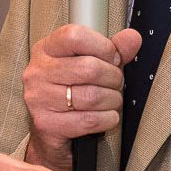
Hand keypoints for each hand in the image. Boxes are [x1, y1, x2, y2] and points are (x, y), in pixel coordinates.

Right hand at [21, 25, 141, 170]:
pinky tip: (107, 117)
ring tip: (111, 101)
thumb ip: (112, 50)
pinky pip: (90, 120)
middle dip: (113, 78)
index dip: (103, 47)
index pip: (75, 36)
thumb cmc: (70, 93)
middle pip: (89, 68)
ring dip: (113, 100)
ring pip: (92, 96)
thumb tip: (132, 38)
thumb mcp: (89, 64)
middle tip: (115, 84)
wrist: (49, 133)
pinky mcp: (46, 124)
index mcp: (46, 50)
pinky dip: (108, 119)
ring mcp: (38, 98)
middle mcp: (38, 72)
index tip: (112, 59)